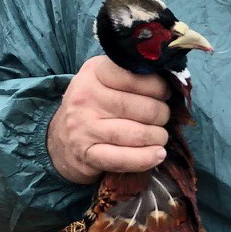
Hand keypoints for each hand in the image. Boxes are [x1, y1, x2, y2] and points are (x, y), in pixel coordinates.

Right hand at [46, 57, 169, 183]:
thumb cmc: (93, 106)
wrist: (58, 139)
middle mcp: (86, 97)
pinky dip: (146, 158)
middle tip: (163, 118)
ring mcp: (84, 127)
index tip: (165, 94)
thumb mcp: (104, 80)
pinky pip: (123, 158)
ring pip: (136, 134)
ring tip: (161, 137)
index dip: (158, 87)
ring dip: (157, 137)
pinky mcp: (87, 153)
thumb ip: (132, 76)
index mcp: (94, 73)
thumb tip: (172, 81)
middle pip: (141, 107)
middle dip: (161, 114)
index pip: (135, 76)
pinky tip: (158, 155)